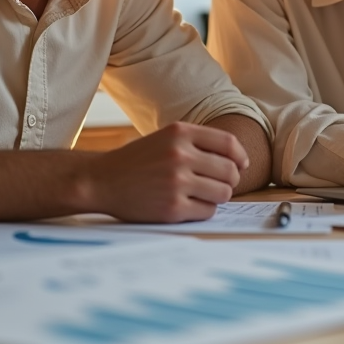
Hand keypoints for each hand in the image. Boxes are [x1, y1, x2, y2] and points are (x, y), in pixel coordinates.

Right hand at [78, 122, 249, 222]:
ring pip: (223, 193)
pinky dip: (204, 210)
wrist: (102, 180)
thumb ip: (199, 143)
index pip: (228, 143)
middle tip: (217, 183)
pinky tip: (189, 204)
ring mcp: (177, 182)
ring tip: (202, 194)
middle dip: (229, 180)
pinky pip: (208, 211)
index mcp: (180, 133)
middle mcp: (180, 155)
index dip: (240, 156)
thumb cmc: (138, 160)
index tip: (241, 165)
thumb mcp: (166, 138)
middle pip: (230, 171)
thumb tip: (239, 161)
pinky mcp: (173, 208)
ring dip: (218, 196)